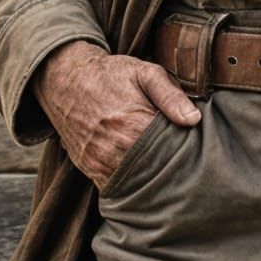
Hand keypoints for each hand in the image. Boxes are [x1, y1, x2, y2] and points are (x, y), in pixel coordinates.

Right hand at [33, 40, 200, 187]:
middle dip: (169, 168)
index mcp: (134, 124)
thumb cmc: (111, 74)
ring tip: (165, 170)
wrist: (66, 80)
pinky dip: (130, 185)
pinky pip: (114, 188)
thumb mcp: (145, 73)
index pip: (169, 152)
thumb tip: (194, 120)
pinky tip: (142, 176)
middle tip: (183, 163)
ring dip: (150, 179)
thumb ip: (171, 95)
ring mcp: (100, 161)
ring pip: (135, 183)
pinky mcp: (89, 168)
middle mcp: (115, 148)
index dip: (184, 152)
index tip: (193, 148)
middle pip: (154, 171)